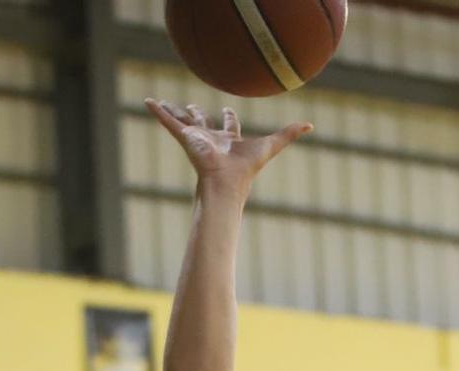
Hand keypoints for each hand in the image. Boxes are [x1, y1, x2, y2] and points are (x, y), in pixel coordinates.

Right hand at [145, 99, 308, 197]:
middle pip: (203, 123)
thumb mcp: (272, 145)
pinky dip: (158, 111)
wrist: (226, 182)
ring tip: (161, 103)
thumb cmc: (248, 167)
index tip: (226, 109)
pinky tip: (148, 101)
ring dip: (173, 112)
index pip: (228, 126)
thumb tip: (311, 126)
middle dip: (197, 114)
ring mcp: (196, 138)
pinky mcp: (185, 138)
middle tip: (191, 106)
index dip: (228, 117)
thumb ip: (290, 134)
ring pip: (182, 121)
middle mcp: (211, 139)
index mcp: (229, 141)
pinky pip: (168, 122)